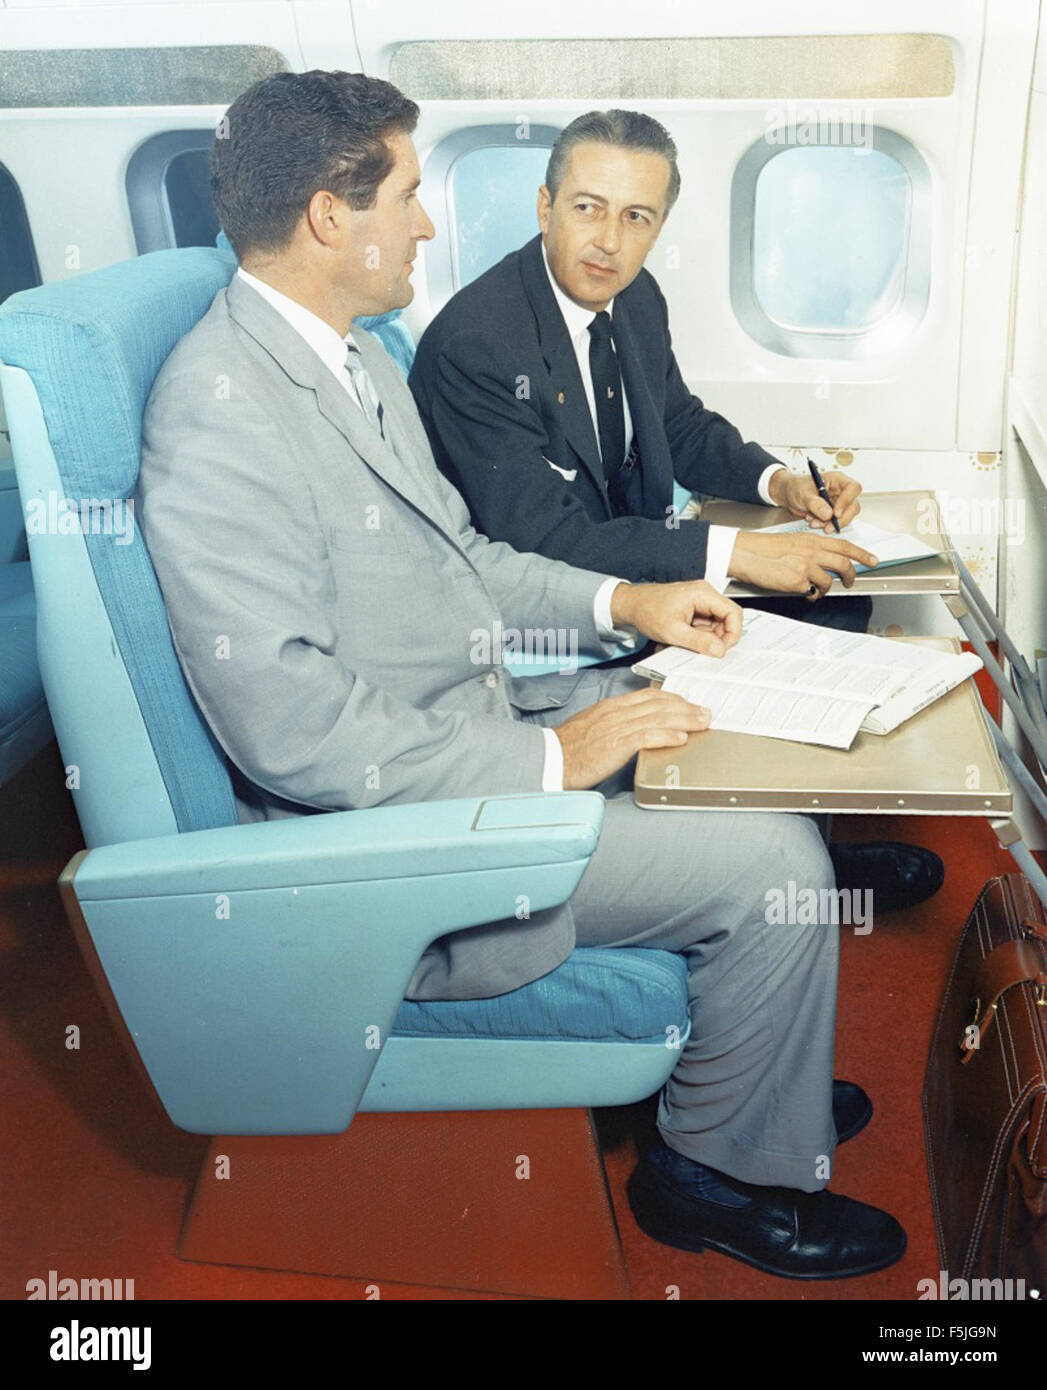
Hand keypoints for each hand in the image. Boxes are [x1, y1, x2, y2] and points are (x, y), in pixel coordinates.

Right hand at [555, 688, 711, 789]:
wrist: (550, 760)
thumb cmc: (569, 749)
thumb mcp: (593, 728)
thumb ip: (615, 725)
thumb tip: (635, 730)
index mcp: (611, 708)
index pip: (649, 697)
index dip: (673, 699)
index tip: (688, 705)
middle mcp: (616, 713)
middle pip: (659, 705)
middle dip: (686, 708)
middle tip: (705, 713)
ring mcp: (616, 728)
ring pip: (658, 717)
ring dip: (684, 719)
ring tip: (702, 722)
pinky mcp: (615, 745)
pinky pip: (646, 736)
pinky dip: (666, 735)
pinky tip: (680, 738)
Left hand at [609, 579, 742, 657]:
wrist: (632, 604)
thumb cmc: (647, 611)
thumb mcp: (673, 632)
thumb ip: (699, 641)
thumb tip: (719, 650)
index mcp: (702, 594)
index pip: (733, 612)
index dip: (733, 633)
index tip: (723, 648)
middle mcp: (705, 593)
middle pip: (727, 618)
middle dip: (720, 637)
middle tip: (707, 651)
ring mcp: (701, 600)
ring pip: (718, 622)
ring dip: (709, 637)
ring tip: (690, 642)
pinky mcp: (695, 607)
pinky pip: (707, 623)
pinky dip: (701, 634)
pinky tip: (687, 638)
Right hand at [728, 529, 878, 595]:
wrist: (746, 553)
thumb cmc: (763, 548)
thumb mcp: (792, 542)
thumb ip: (810, 550)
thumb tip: (822, 562)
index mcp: (811, 540)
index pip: (844, 545)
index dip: (862, 554)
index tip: (872, 559)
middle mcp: (812, 552)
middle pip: (844, 564)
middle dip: (851, 575)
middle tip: (851, 581)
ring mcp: (806, 566)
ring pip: (828, 581)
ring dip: (826, 589)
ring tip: (818, 591)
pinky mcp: (797, 581)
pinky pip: (811, 592)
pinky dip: (810, 594)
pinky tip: (803, 592)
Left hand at [767, 468, 861, 531]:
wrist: (788, 494)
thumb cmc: (796, 487)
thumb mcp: (803, 494)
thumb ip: (815, 504)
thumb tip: (828, 514)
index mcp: (837, 480)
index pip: (853, 488)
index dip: (847, 501)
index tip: (835, 513)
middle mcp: (841, 491)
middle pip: (853, 506)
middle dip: (840, 519)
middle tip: (827, 527)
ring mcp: (839, 503)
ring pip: (846, 516)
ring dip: (831, 524)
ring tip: (814, 523)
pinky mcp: (834, 513)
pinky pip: (836, 522)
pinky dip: (826, 525)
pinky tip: (813, 522)